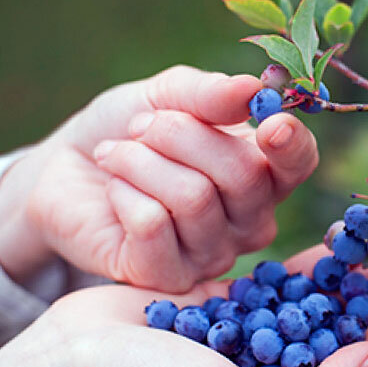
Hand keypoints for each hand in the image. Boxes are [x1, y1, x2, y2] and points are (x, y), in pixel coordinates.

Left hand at [0, 65, 318, 290]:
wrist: (67, 170)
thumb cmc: (130, 131)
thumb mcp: (167, 96)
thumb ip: (210, 94)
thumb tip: (253, 89)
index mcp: (263, 173)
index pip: (299, 164)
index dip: (292, 145)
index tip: (270, 123)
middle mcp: (249, 220)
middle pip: (243, 174)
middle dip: (180, 134)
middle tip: (141, 127)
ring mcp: (214, 254)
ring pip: (193, 197)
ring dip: (141, 160)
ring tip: (117, 155)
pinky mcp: (169, 277)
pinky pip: (153, 224)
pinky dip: (124, 192)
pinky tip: (115, 192)